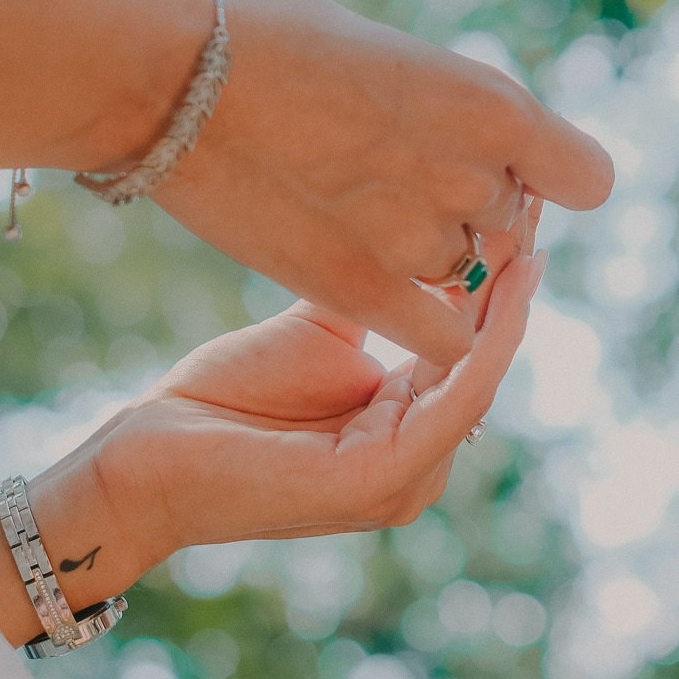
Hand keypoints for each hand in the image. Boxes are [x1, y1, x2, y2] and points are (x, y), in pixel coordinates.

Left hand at [95, 220, 543, 575]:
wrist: (142, 463)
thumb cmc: (218, 402)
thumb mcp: (316, 331)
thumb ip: (371, 296)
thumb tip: (413, 225)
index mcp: (410, 429)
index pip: (472, 345)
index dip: (497, 274)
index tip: (516, 202)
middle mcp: (425, 461)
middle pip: (488, 355)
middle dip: (513, 276)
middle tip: (536, 198)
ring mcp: (409, 479)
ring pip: (483, 374)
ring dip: (511, 301)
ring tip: (530, 229)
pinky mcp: (385, 480)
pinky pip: (457, 399)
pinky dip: (487, 341)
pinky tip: (506, 284)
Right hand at [149, 0, 611, 365]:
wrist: (162, 69)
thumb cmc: (262, 33)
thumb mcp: (389, 54)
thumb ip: (444, 110)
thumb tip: (463, 142)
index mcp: (491, 104)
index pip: (586, 179)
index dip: (549, 178)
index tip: (509, 170)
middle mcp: (471, 176)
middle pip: (512, 225)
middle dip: (472, 209)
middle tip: (396, 181)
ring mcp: (417, 240)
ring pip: (466, 276)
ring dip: (429, 258)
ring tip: (352, 212)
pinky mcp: (359, 290)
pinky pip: (437, 336)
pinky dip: (423, 325)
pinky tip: (380, 295)